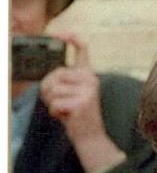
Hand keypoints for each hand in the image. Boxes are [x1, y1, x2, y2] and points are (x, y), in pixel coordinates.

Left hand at [39, 33, 125, 172]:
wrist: (91, 137)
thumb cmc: (78, 115)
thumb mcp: (72, 93)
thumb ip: (63, 81)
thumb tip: (48, 80)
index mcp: (89, 74)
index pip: (82, 48)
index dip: (70, 37)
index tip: (57, 34)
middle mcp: (91, 79)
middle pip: (55, 74)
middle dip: (49, 90)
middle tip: (60, 103)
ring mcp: (88, 90)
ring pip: (53, 88)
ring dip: (52, 102)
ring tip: (65, 110)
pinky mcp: (83, 102)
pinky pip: (55, 102)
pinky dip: (55, 112)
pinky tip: (67, 117)